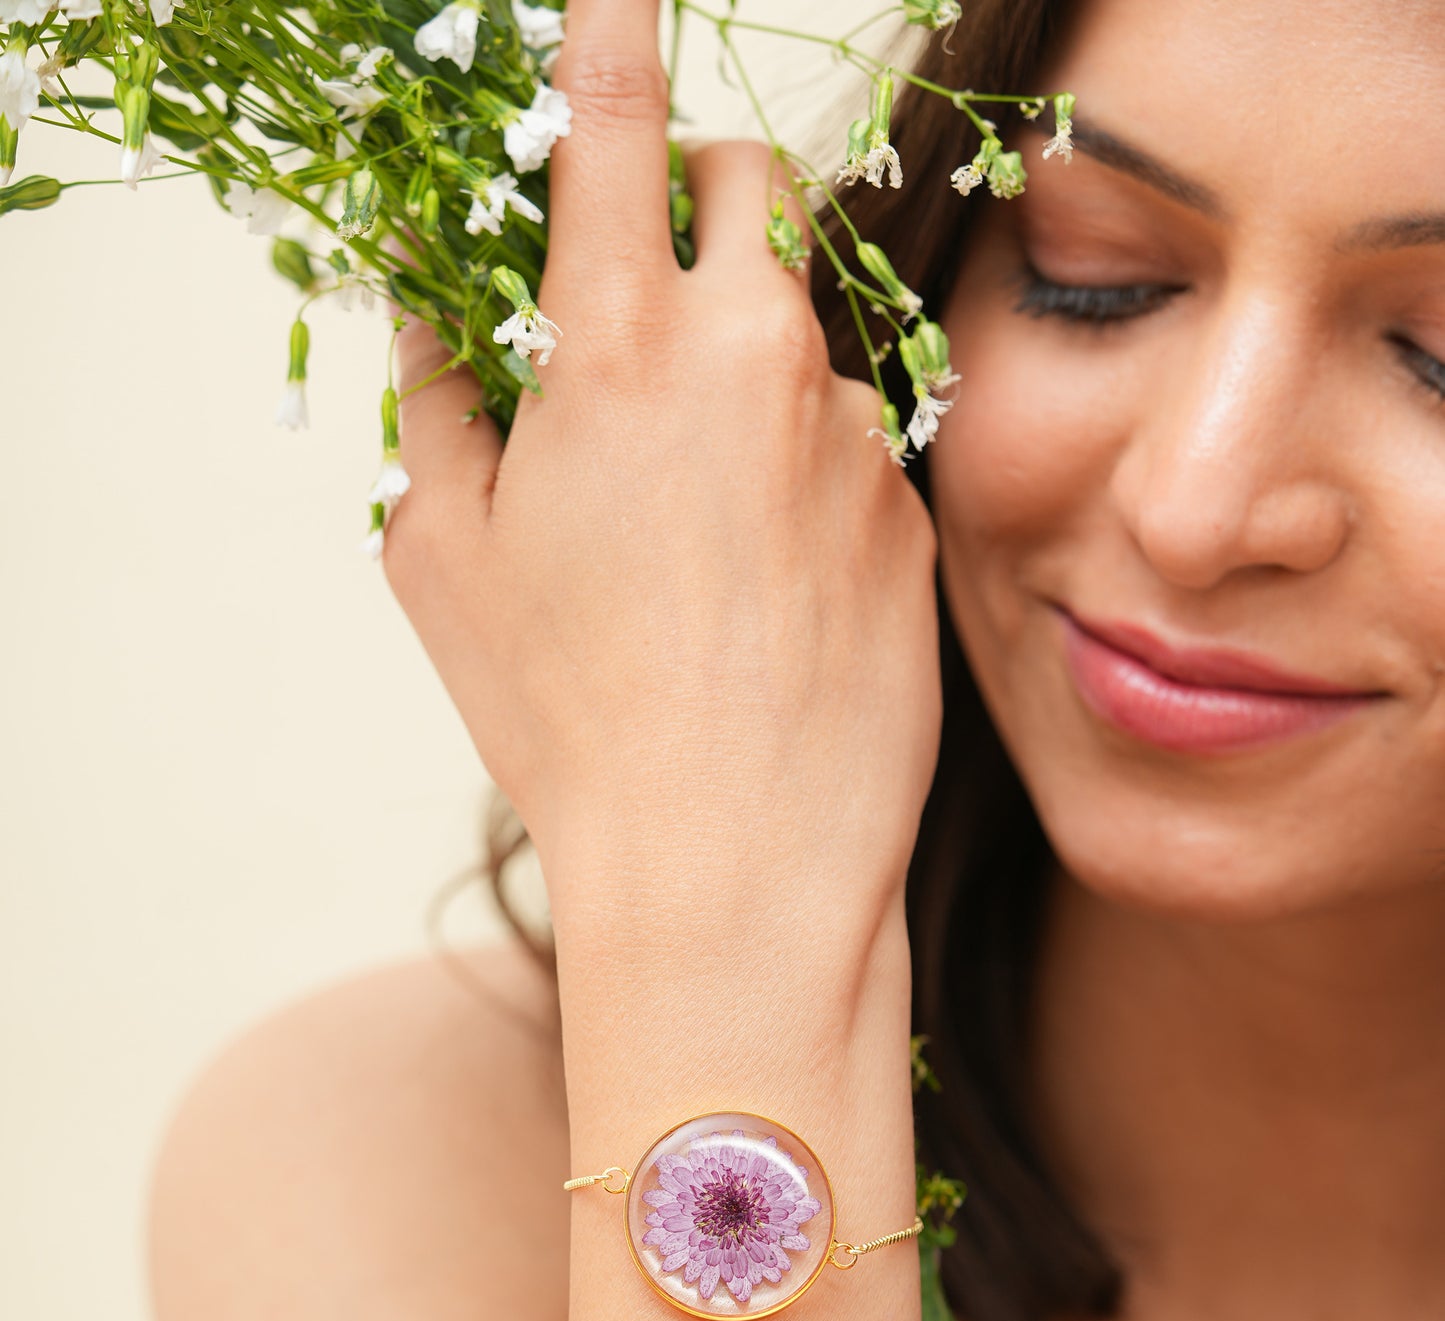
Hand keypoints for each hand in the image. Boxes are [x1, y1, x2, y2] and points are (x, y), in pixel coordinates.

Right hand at [381, 0, 941, 953]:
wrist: (737, 862)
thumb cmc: (568, 720)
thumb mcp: (442, 557)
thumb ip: (437, 393)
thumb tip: (433, 294)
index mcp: (617, 348)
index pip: (617, 124)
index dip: (607, 37)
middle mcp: (755, 357)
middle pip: (753, 181)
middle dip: (706, 192)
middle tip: (655, 278)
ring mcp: (854, 430)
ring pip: (808, 333)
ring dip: (754, 370)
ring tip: (703, 521)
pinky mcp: (914, 509)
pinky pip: (858, 446)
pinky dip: (808, 472)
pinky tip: (769, 587)